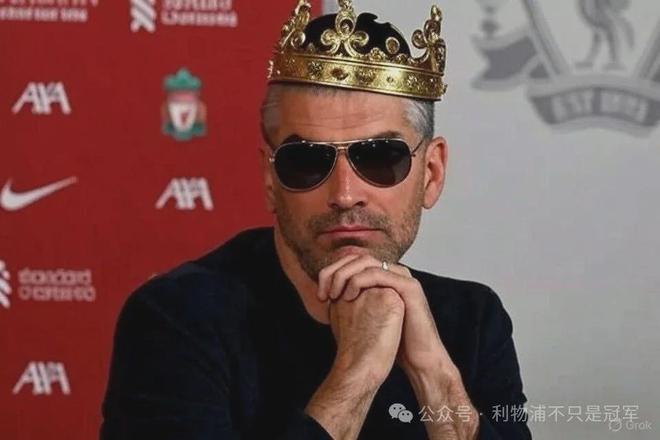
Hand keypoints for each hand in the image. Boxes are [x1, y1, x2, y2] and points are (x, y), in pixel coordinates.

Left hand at [318, 255, 479, 438]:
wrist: (417, 359)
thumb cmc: (391, 342)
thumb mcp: (364, 318)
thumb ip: (350, 303)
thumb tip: (325, 297)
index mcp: (382, 277)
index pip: (352, 262)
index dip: (331, 273)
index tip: (318, 295)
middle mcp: (393, 272)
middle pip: (357, 257)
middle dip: (334, 272)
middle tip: (322, 293)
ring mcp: (402, 277)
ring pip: (366, 262)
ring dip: (344, 275)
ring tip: (333, 295)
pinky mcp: (409, 286)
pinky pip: (379, 273)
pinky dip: (359, 281)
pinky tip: (348, 296)